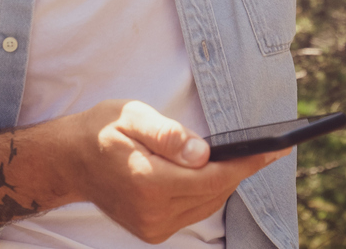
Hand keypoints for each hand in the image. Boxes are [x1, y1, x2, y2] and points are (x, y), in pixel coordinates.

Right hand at [67, 99, 286, 243]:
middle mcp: (152, 212)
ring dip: (226, 182)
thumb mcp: (131, 115)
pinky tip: (213, 173)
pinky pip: (194, 212)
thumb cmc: (101, 130)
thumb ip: (167, 134)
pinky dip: (208, 192)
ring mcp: (152, 226)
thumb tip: (203, 153)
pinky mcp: (152, 231)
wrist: (70, 160)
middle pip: (215, 193)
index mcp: (147, 181)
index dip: (246, 163)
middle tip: (267, 148)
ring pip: (208, 205)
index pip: (212, 177)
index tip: (275, 149)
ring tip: (244, 157)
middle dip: (242, 170)